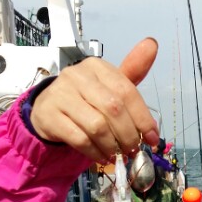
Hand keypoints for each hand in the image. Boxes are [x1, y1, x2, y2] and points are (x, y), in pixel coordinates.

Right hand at [30, 38, 159, 159]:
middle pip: (113, 109)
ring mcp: (61, 95)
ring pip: (96, 126)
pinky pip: (79, 139)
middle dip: (128, 134)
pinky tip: (102, 157)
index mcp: (97, 66)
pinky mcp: (49, 116)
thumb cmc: (86, 98)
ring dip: (112, 146)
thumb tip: (152, 44)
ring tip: (118, 155)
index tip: (153, 138)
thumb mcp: (109, 85)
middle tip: (133, 150)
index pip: (126, 91)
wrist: (48, 109)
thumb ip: (132, 72)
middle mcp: (77, 75)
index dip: (143, 118)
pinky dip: (95, 152)